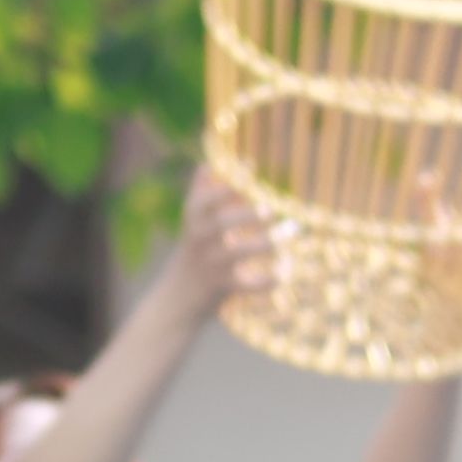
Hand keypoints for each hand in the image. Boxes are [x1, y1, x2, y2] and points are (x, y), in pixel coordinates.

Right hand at [157, 170, 285, 324]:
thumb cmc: (194, 251)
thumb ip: (204, 193)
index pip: (203, 200)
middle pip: (221, 224)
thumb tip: (222, 164)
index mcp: (194, 221)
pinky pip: (248, 285)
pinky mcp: (223, 288)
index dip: (224, 187)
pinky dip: (268, 281)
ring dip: (264, 244)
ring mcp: (211, 265)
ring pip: (237, 253)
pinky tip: (283, 273)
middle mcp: (200, 241)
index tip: (248, 173)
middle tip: (269, 210)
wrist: (178, 297)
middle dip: (247, 215)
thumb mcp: (193, 222)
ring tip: (283, 239)